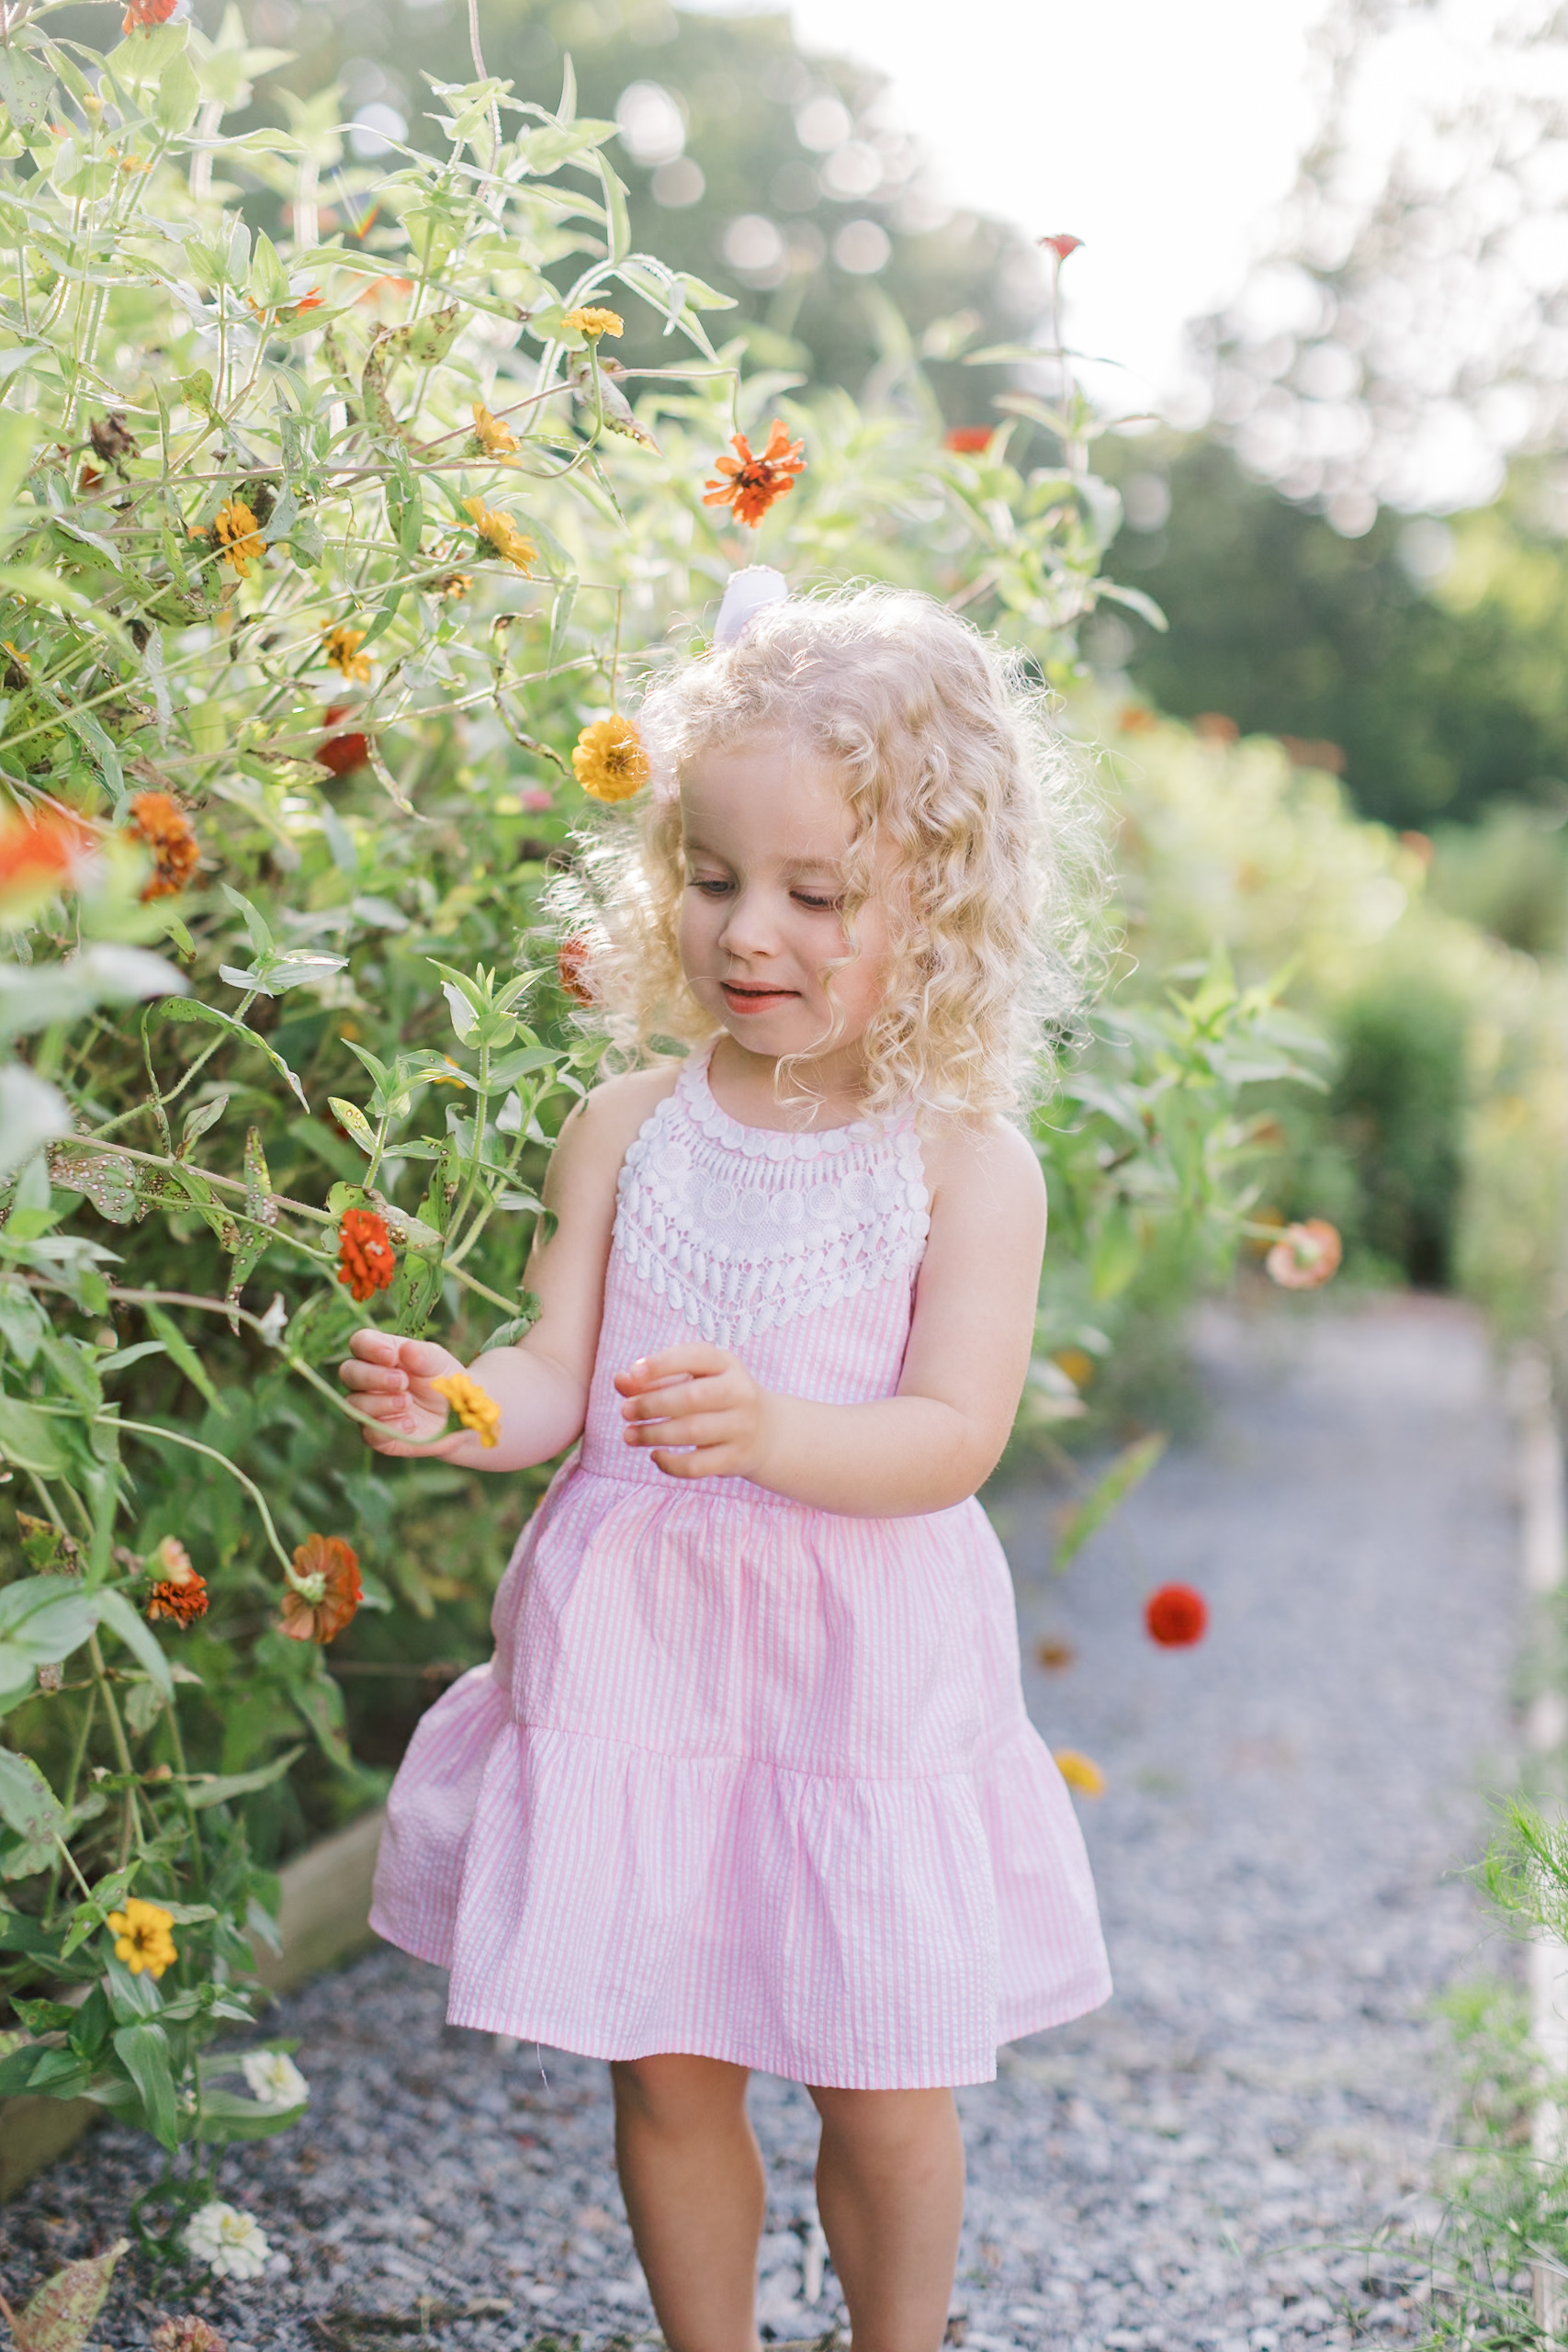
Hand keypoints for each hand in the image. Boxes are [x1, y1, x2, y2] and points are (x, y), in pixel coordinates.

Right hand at [339, 1330, 467, 1456]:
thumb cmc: (444, 1382)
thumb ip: (424, 1355)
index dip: (369, 1347)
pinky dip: (389, 1428)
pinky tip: (410, 1423)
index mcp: (382, 1354)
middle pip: (348, 1372)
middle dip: (373, 1376)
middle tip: (402, 1381)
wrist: (459, 1418)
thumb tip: (406, 1349)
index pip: (360, 1342)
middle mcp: (369, 1380)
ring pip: (354, 1404)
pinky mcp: (377, 1435)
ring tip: (408, 1402)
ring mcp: (370, 1408)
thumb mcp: (440, 1364)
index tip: (392, 1356)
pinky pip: (369, 1433)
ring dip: (380, 1403)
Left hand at [615, 1344, 773, 1481]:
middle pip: (692, 1397)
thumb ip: (654, 1379)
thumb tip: (620, 1381)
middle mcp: (740, 1392)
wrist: (767, 1432)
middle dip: (652, 1404)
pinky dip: (671, 1464)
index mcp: (727, 1364)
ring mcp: (742, 1427)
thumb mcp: (692, 1379)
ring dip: (653, 1434)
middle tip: (625, 1411)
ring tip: (629, 1435)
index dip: (662, 1364)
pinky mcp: (737, 1459)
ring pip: (693, 1432)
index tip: (633, 1372)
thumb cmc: (715, 1399)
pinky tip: (655, 1456)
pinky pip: (698, 1465)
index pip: (695, 1356)